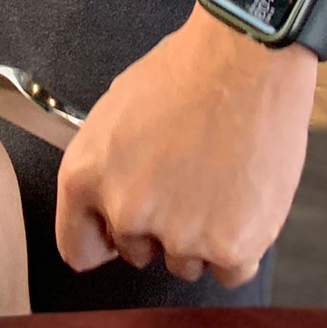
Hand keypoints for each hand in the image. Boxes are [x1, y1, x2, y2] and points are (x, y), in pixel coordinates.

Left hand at [55, 9, 316, 286]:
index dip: (103, 238)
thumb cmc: (188, 71)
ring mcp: (179, 233)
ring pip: (186, 262)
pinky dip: (241, 243)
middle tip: (187, 179)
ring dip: (201, 236)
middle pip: (138, 253)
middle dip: (159, 227)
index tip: (120, 231)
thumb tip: (109, 204)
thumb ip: (105, 167)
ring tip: (220, 178)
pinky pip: (231, 269)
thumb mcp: (117, 110)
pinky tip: (244, 197)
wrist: (247, 58)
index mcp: (87, 175)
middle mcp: (126, 211)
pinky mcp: (230, 245)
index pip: (78, 247)